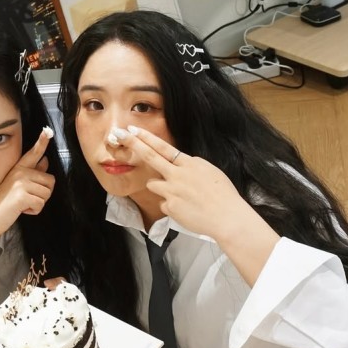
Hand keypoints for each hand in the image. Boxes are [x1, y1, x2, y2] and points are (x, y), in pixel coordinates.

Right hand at [0, 129, 54, 237]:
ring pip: (47, 194)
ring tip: (22, 204)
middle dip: (43, 194)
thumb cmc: (2, 204)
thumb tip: (45, 161)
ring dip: (38, 203)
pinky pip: (41, 204)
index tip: (47, 131)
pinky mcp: (23, 194)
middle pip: (50, 181)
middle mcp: (20, 172)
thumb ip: (31, 173)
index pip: (33, 153)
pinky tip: (21, 210)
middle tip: (26, 199)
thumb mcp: (15, 185)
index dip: (42, 142)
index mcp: (18, 169)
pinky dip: (34, 211)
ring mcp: (21, 182)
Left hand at [121, 126, 279, 283]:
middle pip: (150, 157)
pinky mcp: (169, 207)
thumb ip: (191, 167)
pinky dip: (172, 207)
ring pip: (153, 184)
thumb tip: (180, 164)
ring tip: (181, 196)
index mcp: (190, 164)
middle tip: (119, 134)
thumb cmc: (224, 195)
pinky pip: (163, 204)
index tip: (133, 130)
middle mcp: (178, 174)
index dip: (147, 138)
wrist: (227, 218)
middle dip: (134, 144)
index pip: (163, 147)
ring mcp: (171, 191)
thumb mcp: (210, 172)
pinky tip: (186, 210)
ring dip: (160, 187)